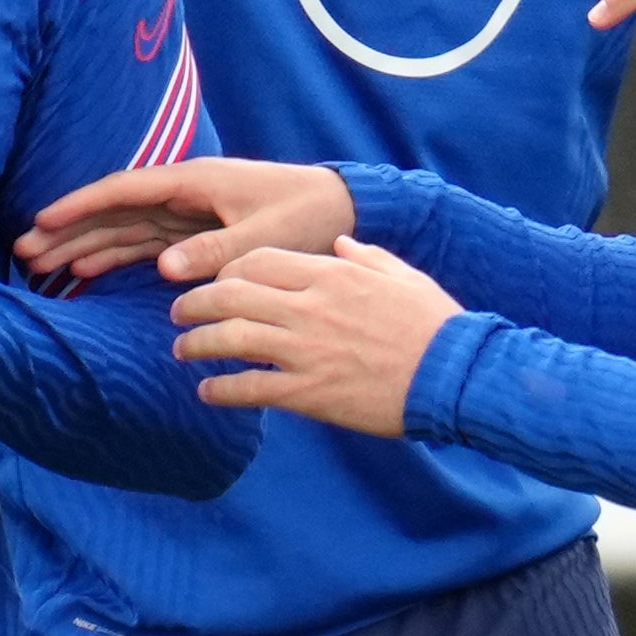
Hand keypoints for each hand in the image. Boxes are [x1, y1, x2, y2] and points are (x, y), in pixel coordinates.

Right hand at [15, 152, 356, 288]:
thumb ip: (216, 251)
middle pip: (112, 212)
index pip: (124, 191)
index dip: (80, 205)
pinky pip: (143, 245)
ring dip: (81, 247)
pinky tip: (82, 273)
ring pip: (121, 230)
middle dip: (67, 230)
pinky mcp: (194, 234)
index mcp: (193, 182)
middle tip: (23, 252)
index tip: (41, 219)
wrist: (341, 207)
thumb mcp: (265, 236)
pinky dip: (112, 258)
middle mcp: (181, 194)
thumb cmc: (307, 214)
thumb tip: (163, 268)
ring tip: (38, 266)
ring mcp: (185, 214)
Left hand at [172, 238, 461, 437]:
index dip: (226, 271)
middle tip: (179, 315)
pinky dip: (221, 390)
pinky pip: (250, 388)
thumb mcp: (402, 275)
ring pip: (230, 339)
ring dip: (197, 344)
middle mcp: (311, 307)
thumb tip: (340, 243)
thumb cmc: (434, 325)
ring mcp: (307, 351)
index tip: (216, 284)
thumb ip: (364, 256)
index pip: (257, 260)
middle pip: (230, 295)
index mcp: (331, 274)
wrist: (456, 375)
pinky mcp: (310, 393)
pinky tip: (207, 392)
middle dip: (194, 304)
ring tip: (183, 351)